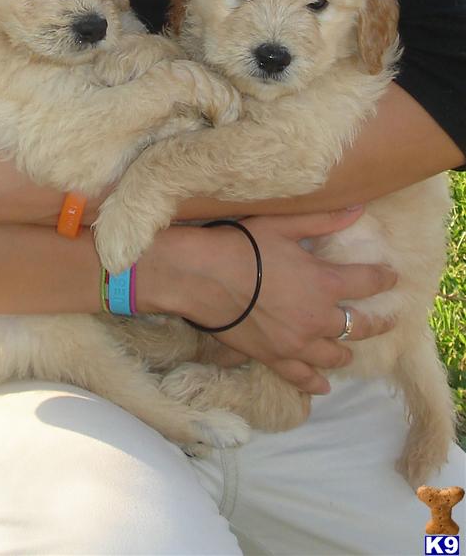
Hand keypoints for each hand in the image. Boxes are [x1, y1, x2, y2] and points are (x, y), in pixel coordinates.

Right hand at [160, 208, 396, 393]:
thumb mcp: (284, 225)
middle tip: (388, 320)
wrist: (203, 277)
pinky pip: (301, 377)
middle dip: (377, 322)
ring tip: (351, 350)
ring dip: (347, 352)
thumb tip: (359, 209)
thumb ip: (324, 220)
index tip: (392, 277)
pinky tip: (322, 386)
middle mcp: (318, 318)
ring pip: (335, 355)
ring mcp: (297, 343)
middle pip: (360, 326)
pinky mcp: (274, 357)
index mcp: (325, 283)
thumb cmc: (243, 246)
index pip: (368, 282)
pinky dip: (314, 383)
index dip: (384, 279)